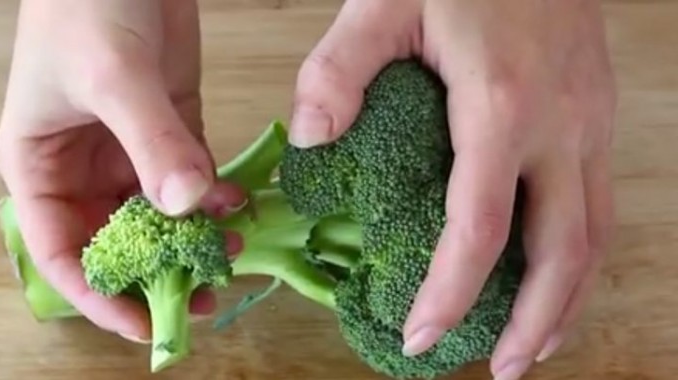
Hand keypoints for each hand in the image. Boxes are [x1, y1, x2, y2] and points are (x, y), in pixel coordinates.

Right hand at [0, 0, 244, 341]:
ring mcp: (131, 151)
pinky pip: (191, 177)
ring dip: (191, 238)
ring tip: (229, 253)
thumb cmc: (85, 6)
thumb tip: (188, 207)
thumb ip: (153, 143)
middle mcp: (84, 169)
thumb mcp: (113, 78)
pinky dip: (212, 197)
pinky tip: (235, 207)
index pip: (61, 252)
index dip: (98, 296)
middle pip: (117, 242)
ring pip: (159, 215)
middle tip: (203, 297)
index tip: (144, 324)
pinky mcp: (171, 129)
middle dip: (156, 273)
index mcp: (41, 167)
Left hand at [288, 0, 615, 377]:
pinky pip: (598, 200)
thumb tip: (312, 139)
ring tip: (534, 343)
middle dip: (533, 321)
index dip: (449, 293)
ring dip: (568, 298)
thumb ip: (338, 71)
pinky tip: (552, 269)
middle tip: (499, 370)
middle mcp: (561, 125)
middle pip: (563, 251)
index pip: (480, 229)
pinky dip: (577, 252)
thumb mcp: (381, 3)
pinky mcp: (596, 112)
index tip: (419, 336)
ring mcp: (590, 120)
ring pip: (596, 233)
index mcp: (503, 106)